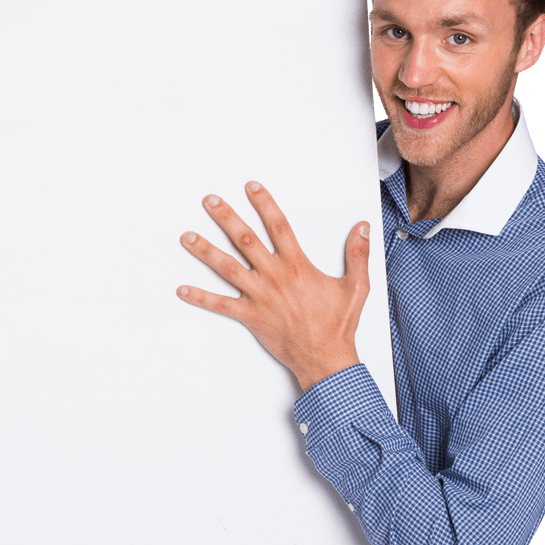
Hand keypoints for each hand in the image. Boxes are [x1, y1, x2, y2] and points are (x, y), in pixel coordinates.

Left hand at [177, 181, 369, 390]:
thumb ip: (358, 255)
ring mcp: (259, 296)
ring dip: (205, 251)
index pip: (278, 226)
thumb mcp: (356, 287)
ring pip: (226, 267)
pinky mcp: (250, 316)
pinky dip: (200, 298)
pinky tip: (182, 289)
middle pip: (244, 239)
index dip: (264, 204)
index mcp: (297, 266)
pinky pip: (220, 304)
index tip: (251, 187)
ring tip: (187, 236)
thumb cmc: (337, 325)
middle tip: (209, 201)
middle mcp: (274, 276)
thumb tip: (362, 227)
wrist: (325, 358)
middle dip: (225, 217)